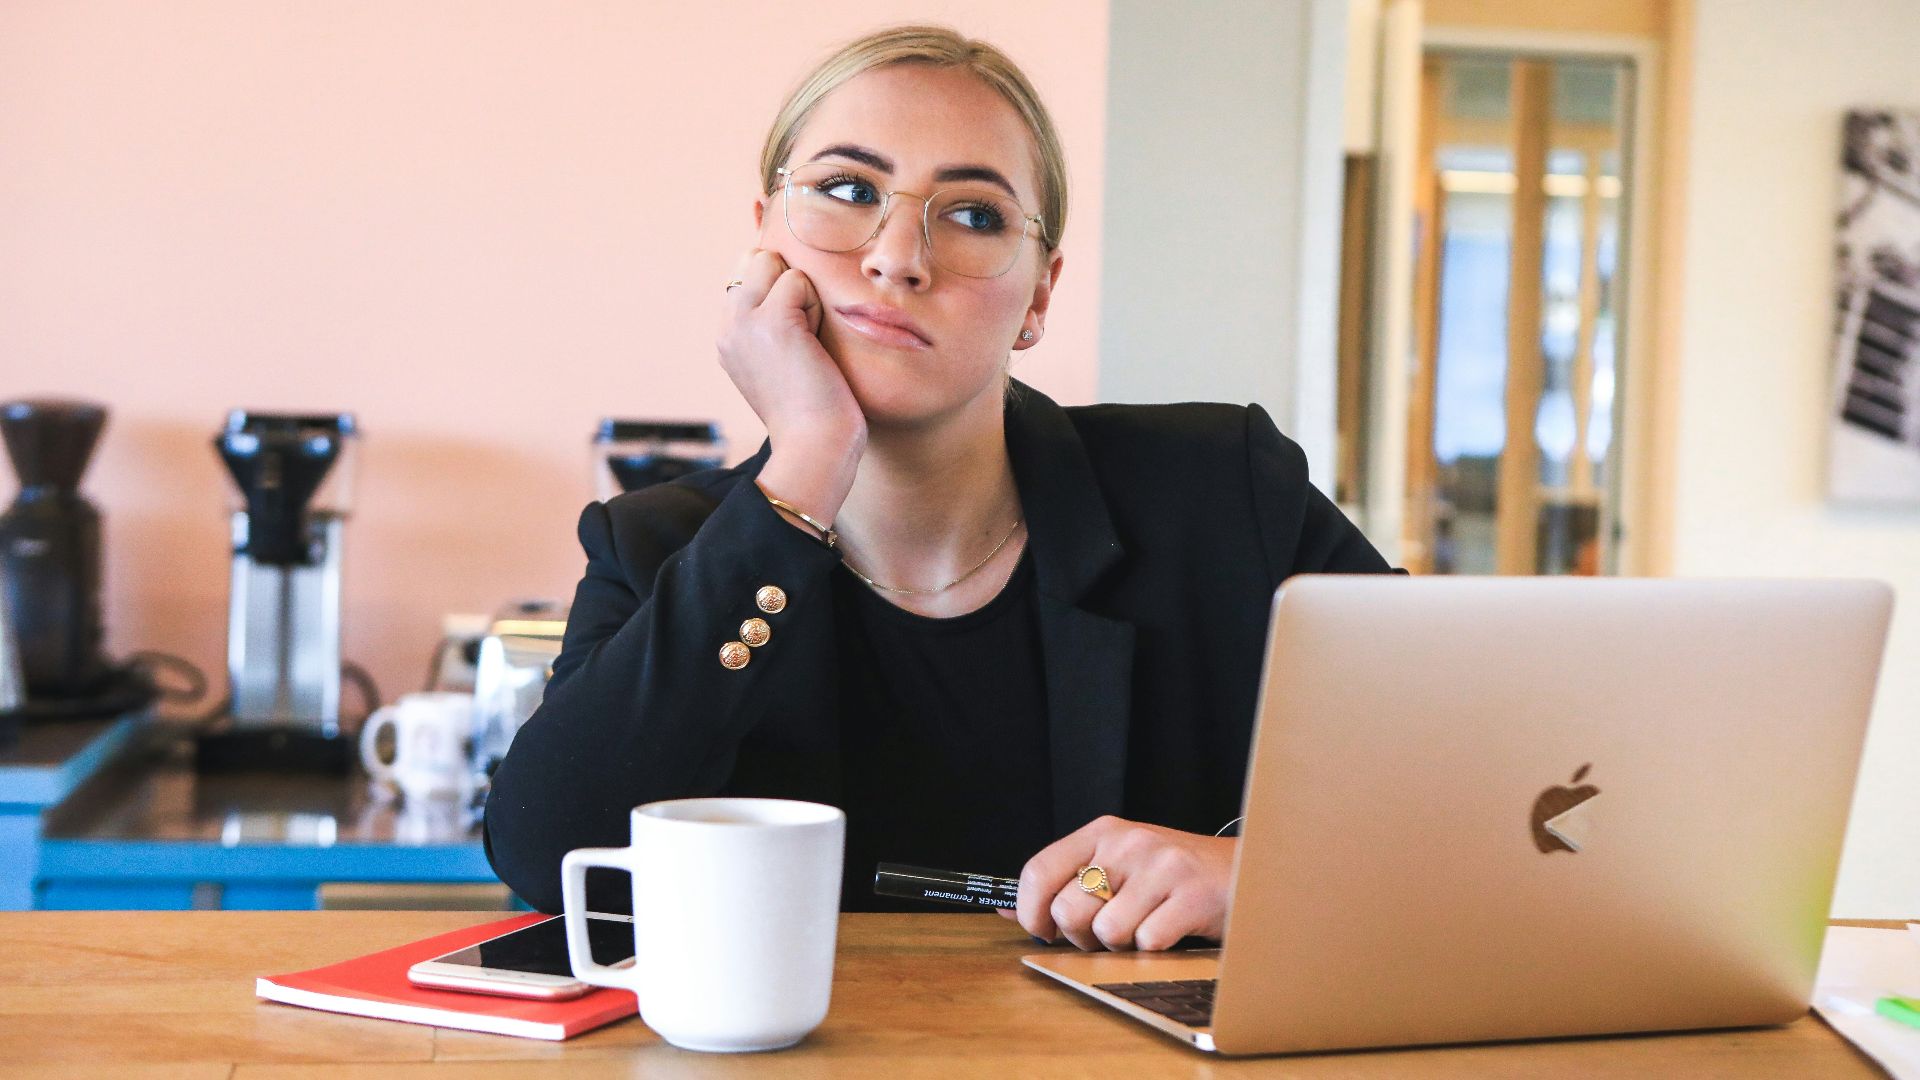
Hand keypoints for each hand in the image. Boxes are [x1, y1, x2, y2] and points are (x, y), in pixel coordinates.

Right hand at [716, 248, 865, 519]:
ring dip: (804, 296)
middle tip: (803, 336)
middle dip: (788, 284)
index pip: (746, 273)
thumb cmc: (812, 410)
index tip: (795, 337)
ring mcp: (743, 321)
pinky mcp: (770, 320)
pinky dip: (815, 306)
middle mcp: (727, 325)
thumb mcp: (780, 361)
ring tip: (808, 342)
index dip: (779, 289)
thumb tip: (789, 278)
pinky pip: (798, 281)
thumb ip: (772, 322)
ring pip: (774, 263)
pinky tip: (812, 345)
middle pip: (756, 259)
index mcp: (727, 336)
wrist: (814, 446)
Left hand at [998, 816, 1235, 951]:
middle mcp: (1128, 842)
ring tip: (1144, 930)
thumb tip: (1003, 911)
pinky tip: (1171, 933)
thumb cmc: (1175, 876)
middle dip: (1082, 937)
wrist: (1250, 871)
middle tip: (1106, 935)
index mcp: (1103, 831)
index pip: (1039, 869)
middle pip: (1069, 908)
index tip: (1043, 932)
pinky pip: (1147, 942)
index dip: (1030, 911)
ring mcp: (1161, 866)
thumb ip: (1066, 884)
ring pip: (1107, 931)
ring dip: (1121, 946)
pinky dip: (1154, 951)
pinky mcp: (1192, 895)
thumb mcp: (1119, 866)